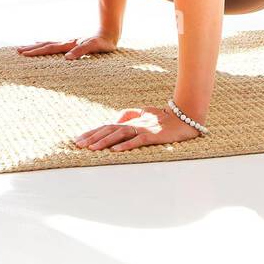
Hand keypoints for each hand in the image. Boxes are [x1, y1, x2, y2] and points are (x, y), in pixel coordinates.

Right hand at [16, 31, 118, 60]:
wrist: (109, 34)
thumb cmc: (102, 43)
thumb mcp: (93, 48)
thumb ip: (80, 52)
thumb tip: (66, 58)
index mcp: (69, 44)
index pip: (49, 48)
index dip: (36, 51)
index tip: (24, 54)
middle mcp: (66, 42)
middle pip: (45, 45)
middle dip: (31, 48)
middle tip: (17, 51)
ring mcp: (68, 43)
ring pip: (48, 44)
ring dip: (36, 46)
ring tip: (24, 48)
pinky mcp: (71, 44)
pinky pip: (54, 45)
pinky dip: (45, 44)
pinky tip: (41, 43)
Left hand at [74, 105, 202, 151]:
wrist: (185, 116)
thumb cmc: (164, 117)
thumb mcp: (144, 113)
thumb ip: (129, 115)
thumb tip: (115, 120)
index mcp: (130, 121)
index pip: (107, 126)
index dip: (92, 132)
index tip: (79, 139)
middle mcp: (134, 124)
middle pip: (109, 129)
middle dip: (93, 137)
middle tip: (78, 145)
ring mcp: (143, 129)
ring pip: (120, 134)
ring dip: (105, 141)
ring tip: (92, 149)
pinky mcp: (153, 135)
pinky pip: (137, 140)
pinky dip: (126, 145)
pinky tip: (115, 150)